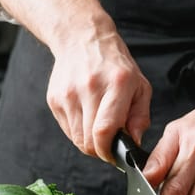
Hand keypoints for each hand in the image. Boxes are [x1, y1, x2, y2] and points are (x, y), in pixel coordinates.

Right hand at [47, 30, 151, 162]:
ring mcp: (69, 94)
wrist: (83, 39)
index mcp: (117, 84)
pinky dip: (79, 132)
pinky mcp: (54, 99)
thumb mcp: (140, 86)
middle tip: (110, 146)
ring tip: (99, 130)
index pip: (105, 130)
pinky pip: (67, 130)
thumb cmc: (116, 65)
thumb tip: (133, 143)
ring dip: (90, 143)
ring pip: (77, 139)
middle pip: (90, 140)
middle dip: (101, 151)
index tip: (116, 155)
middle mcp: (90, 88)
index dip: (109, 151)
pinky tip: (87, 118)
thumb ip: (140, 117)